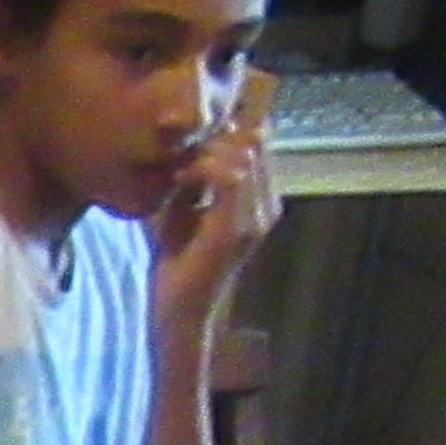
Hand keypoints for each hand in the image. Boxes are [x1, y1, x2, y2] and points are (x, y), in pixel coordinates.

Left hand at [149, 105, 280, 332]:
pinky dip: (201, 170)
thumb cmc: (180, 263)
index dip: (225, 135)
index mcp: (260, 202)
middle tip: (182, 156)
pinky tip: (180, 181)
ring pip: (244, 156)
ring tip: (179, 171)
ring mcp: (255, 220)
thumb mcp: (187, 211)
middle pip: (254, 143)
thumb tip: (191, 148)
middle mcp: (266, 208)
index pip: (258, 145)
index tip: (190, 147)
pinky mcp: (235, 230)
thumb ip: (196, 180)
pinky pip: (230, 178)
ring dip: (205, 154)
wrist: (179, 309)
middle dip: (215, 140)